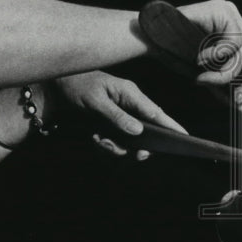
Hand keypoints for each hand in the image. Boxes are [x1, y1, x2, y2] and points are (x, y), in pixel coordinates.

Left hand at [55, 70, 185, 160]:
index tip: (184, 137)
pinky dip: (105, 144)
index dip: (171, 125)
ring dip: (116, 146)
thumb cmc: (77, 86)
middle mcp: (129, 105)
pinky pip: (116, 141)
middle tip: (138, 155)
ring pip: (130, 140)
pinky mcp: (111, 124)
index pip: (155, 112)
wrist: (57, 87)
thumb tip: (138, 131)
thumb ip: (116, 117)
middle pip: (147, 130)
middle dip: (140, 146)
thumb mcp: (95, 102)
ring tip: (100, 141)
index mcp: (130, 94)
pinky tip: (94, 138)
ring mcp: (121, 115)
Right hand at [178, 0, 241, 110]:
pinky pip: (233, 41)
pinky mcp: (223, 9)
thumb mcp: (207, 76)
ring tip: (204, 79)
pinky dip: (217, 56)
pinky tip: (200, 59)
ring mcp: (230, 13)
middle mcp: (234, 21)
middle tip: (239, 98)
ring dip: (225, 73)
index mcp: (233, 33)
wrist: (150, 39)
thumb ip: (226, 89)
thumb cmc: (174, 55)